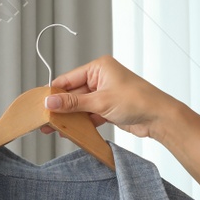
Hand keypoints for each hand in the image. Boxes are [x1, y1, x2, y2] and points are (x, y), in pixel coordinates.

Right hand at [33, 54, 179, 139]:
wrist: (159, 117)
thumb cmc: (137, 101)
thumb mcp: (100, 102)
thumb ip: (73, 103)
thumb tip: (50, 103)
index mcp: (99, 67)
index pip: (69, 79)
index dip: (54, 92)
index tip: (40, 104)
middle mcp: (101, 78)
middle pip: (73, 93)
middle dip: (60, 108)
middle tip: (45, 121)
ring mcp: (105, 93)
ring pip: (81, 105)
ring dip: (70, 117)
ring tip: (54, 129)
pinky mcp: (108, 108)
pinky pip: (89, 114)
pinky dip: (81, 122)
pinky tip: (71, 132)